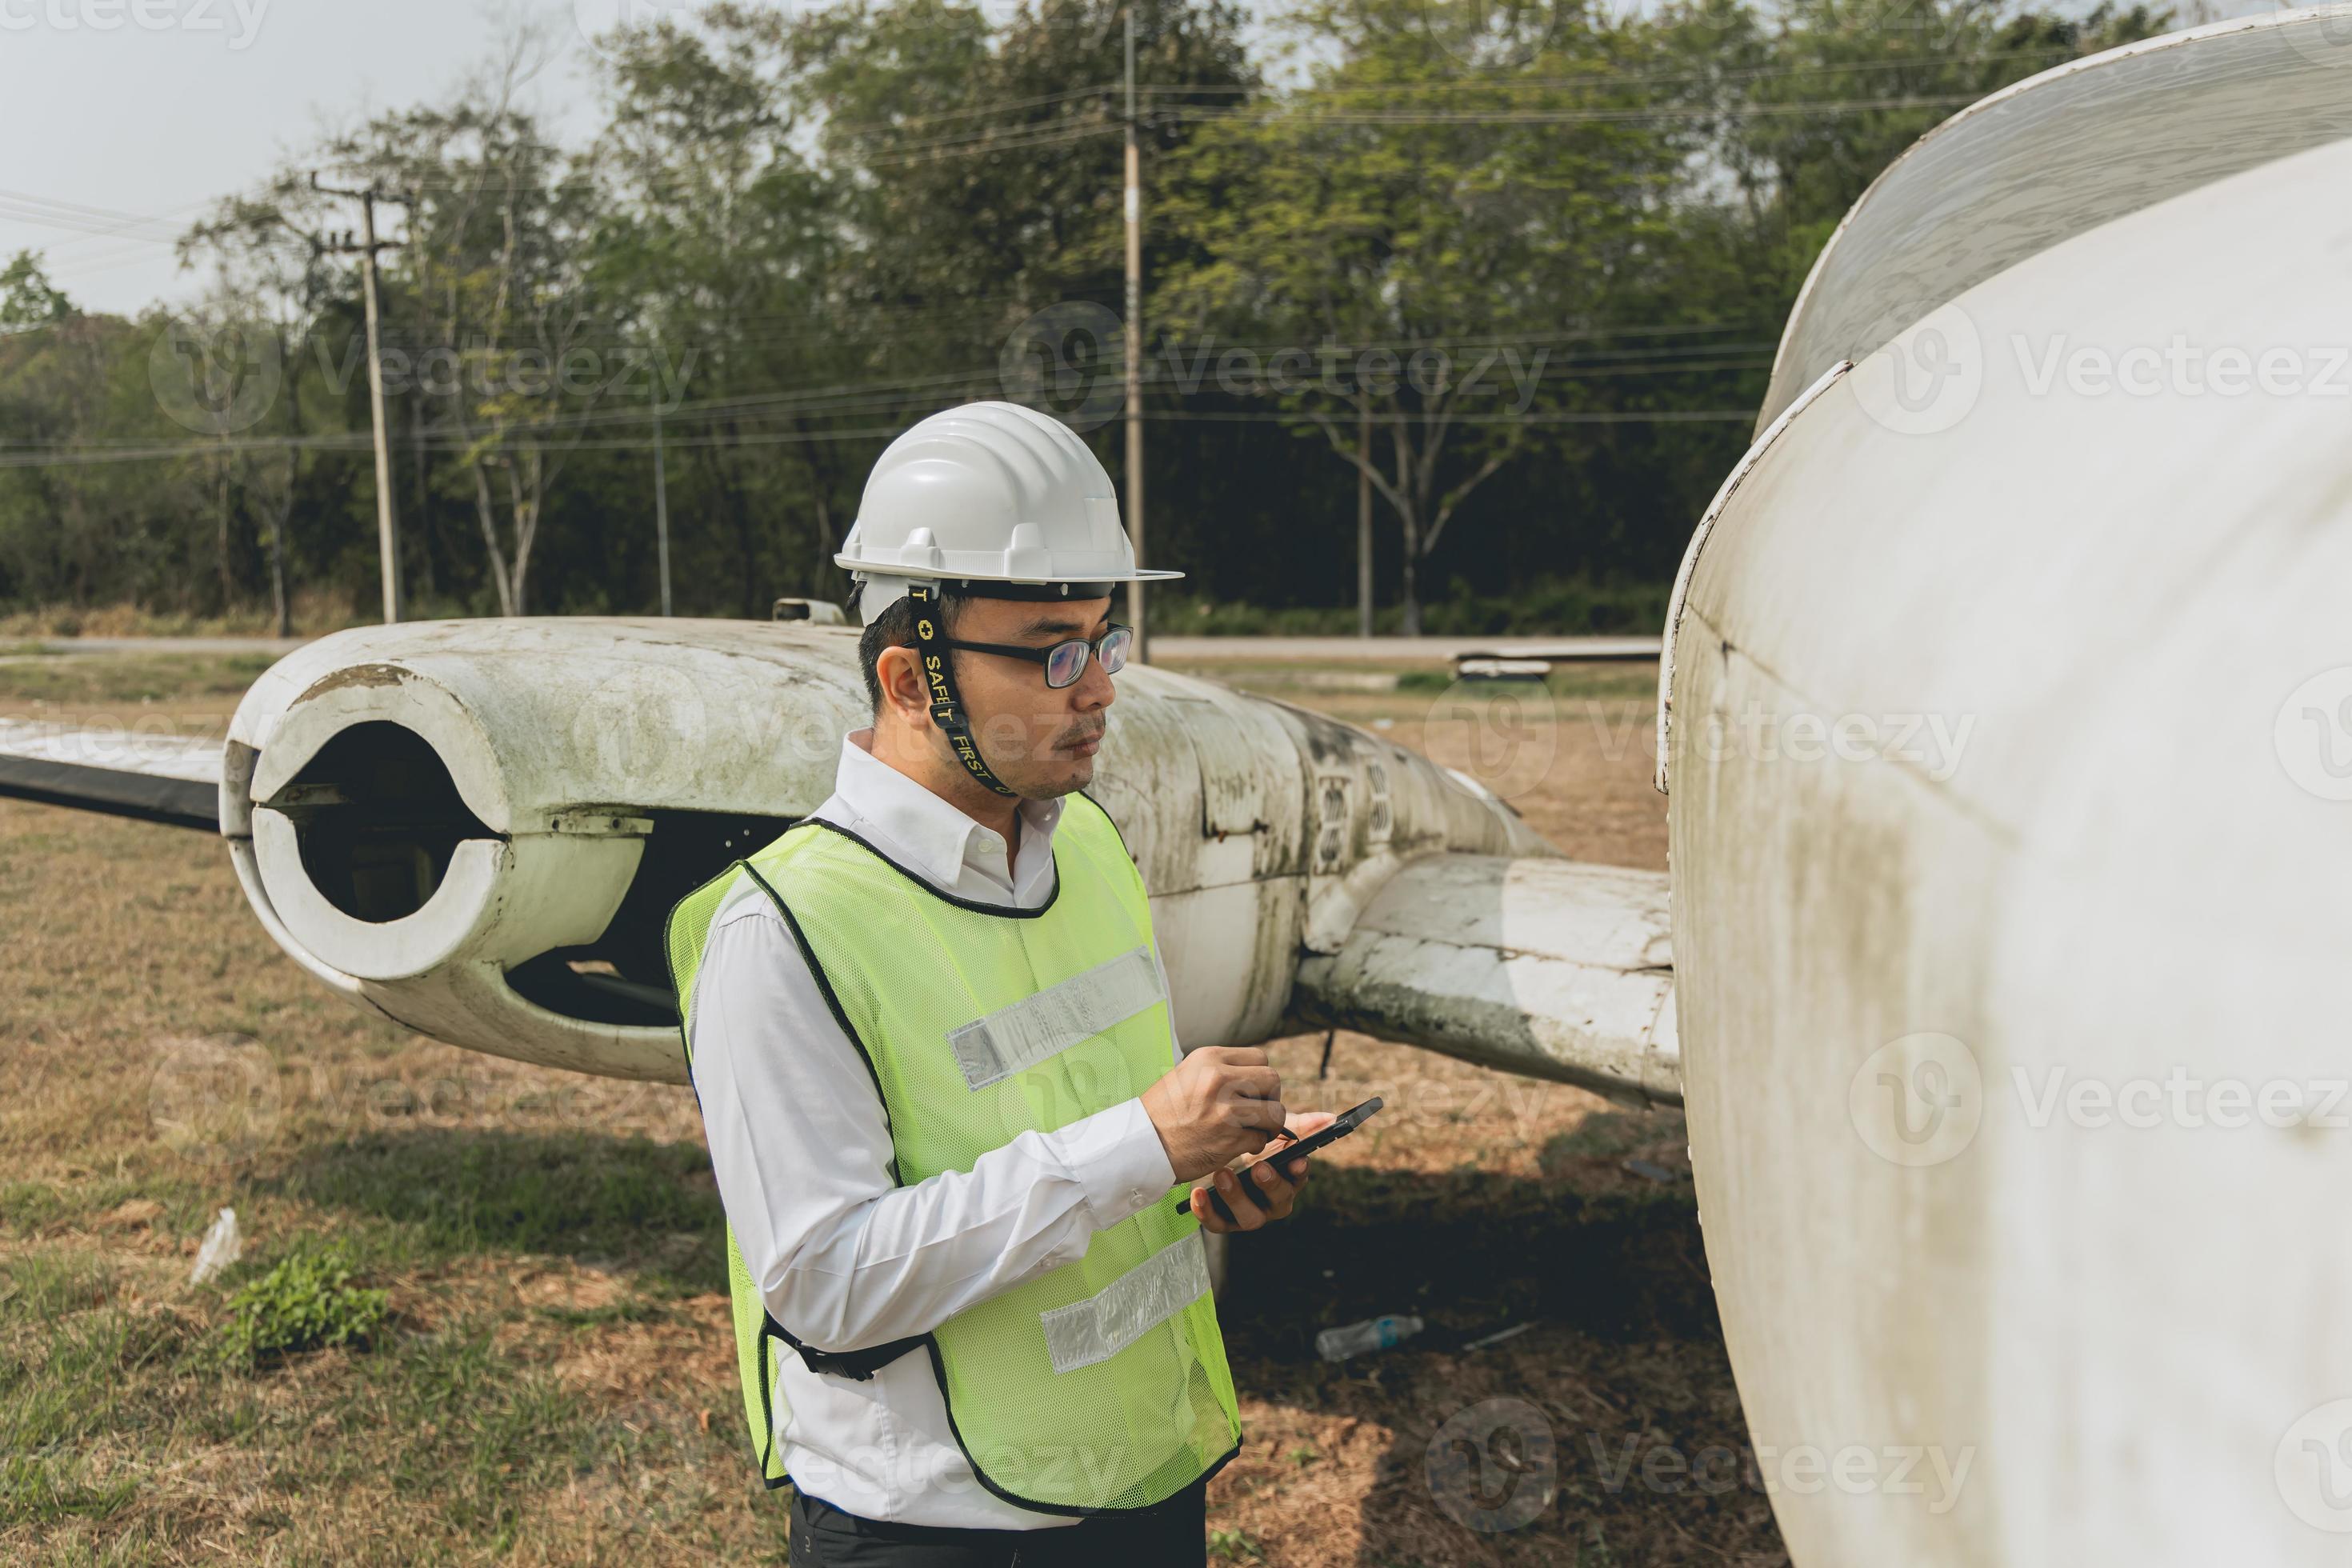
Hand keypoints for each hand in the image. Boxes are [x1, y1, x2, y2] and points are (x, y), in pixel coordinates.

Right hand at [1141, 1046, 1286, 1182]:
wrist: (1141, 1144)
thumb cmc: (1161, 1111)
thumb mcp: (1187, 1074)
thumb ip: (1219, 1069)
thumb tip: (1252, 1074)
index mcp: (1209, 1058)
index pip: (1260, 1057)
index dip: (1262, 1077)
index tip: (1254, 1092)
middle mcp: (1219, 1079)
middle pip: (1273, 1080)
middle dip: (1271, 1098)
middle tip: (1258, 1112)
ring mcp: (1225, 1110)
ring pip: (1275, 1113)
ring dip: (1268, 1125)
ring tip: (1252, 1130)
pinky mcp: (1228, 1139)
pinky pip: (1260, 1139)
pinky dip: (1253, 1145)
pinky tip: (1237, 1145)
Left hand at [1182, 1109, 1336, 1233]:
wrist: (1211, 1153)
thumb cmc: (1250, 1145)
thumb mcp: (1270, 1132)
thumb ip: (1297, 1126)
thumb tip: (1330, 1118)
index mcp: (1287, 1178)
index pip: (1299, 1177)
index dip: (1299, 1171)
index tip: (1297, 1160)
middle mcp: (1272, 1200)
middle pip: (1279, 1200)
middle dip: (1271, 1185)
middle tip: (1258, 1166)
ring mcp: (1248, 1212)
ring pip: (1250, 1217)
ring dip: (1238, 1197)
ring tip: (1222, 1174)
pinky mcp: (1223, 1219)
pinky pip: (1217, 1222)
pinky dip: (1208, 1211)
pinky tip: (1198, 1194)